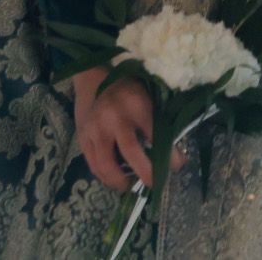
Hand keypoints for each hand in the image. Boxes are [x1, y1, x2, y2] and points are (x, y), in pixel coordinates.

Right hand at [72, 67, 182, 192]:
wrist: (93, 77)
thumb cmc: (127, 87)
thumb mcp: (147, 96)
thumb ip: (157, 120)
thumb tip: (172, 148)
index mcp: (135, 105)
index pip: (155, 134)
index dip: (169, 154)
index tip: (179, 165)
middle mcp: (113, 118)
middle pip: (130, 152)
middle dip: (145, 172)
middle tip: (155, 183)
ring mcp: (95, 130)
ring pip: (106, 165)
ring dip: (121, 181)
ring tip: (131, 185)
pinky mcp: (82, 138)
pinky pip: (93, 165)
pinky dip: (105, 176)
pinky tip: (116, 178)